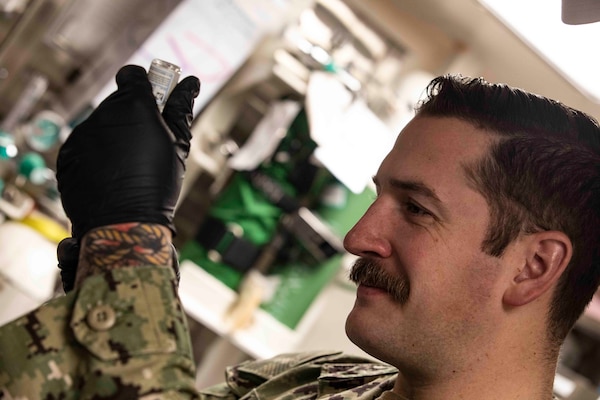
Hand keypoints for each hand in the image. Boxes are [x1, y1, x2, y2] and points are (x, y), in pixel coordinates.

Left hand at [56, 65, 199, 238]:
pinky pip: (84, 145)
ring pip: (101, 124)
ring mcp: (81, 134)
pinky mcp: (67, 154)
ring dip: (113, 136)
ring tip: (128, 165)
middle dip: (132, 116)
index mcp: (134, 106)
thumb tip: (191, 82)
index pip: (133, 75)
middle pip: (118, 101)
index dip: (145, 86)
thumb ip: (180, 109)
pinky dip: (96, 154)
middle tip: (146, 144)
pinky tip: (110, 175)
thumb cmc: (158, 182)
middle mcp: (103, 113)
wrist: (124, 222)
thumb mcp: (178, 144)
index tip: (154, 102)